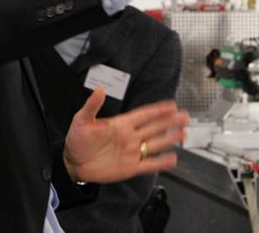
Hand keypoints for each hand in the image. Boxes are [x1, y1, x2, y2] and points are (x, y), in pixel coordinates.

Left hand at [63, 87, 188, 183]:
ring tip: (184, 133)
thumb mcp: (82, 120)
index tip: (172, 105)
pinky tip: (172, 158)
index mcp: (121, 124)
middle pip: (154, 128)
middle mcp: (130, 137)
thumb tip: (100, 89)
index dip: (157, 110)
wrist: (73, 162)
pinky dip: (160, 162)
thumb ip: (92, 106)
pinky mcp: (129, 168)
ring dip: (169, 139)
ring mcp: (131, 152)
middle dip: (170, 122)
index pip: (143, 115)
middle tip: (185, 116)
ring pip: (155, 144)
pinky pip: (148, 165)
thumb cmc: (77, 139)